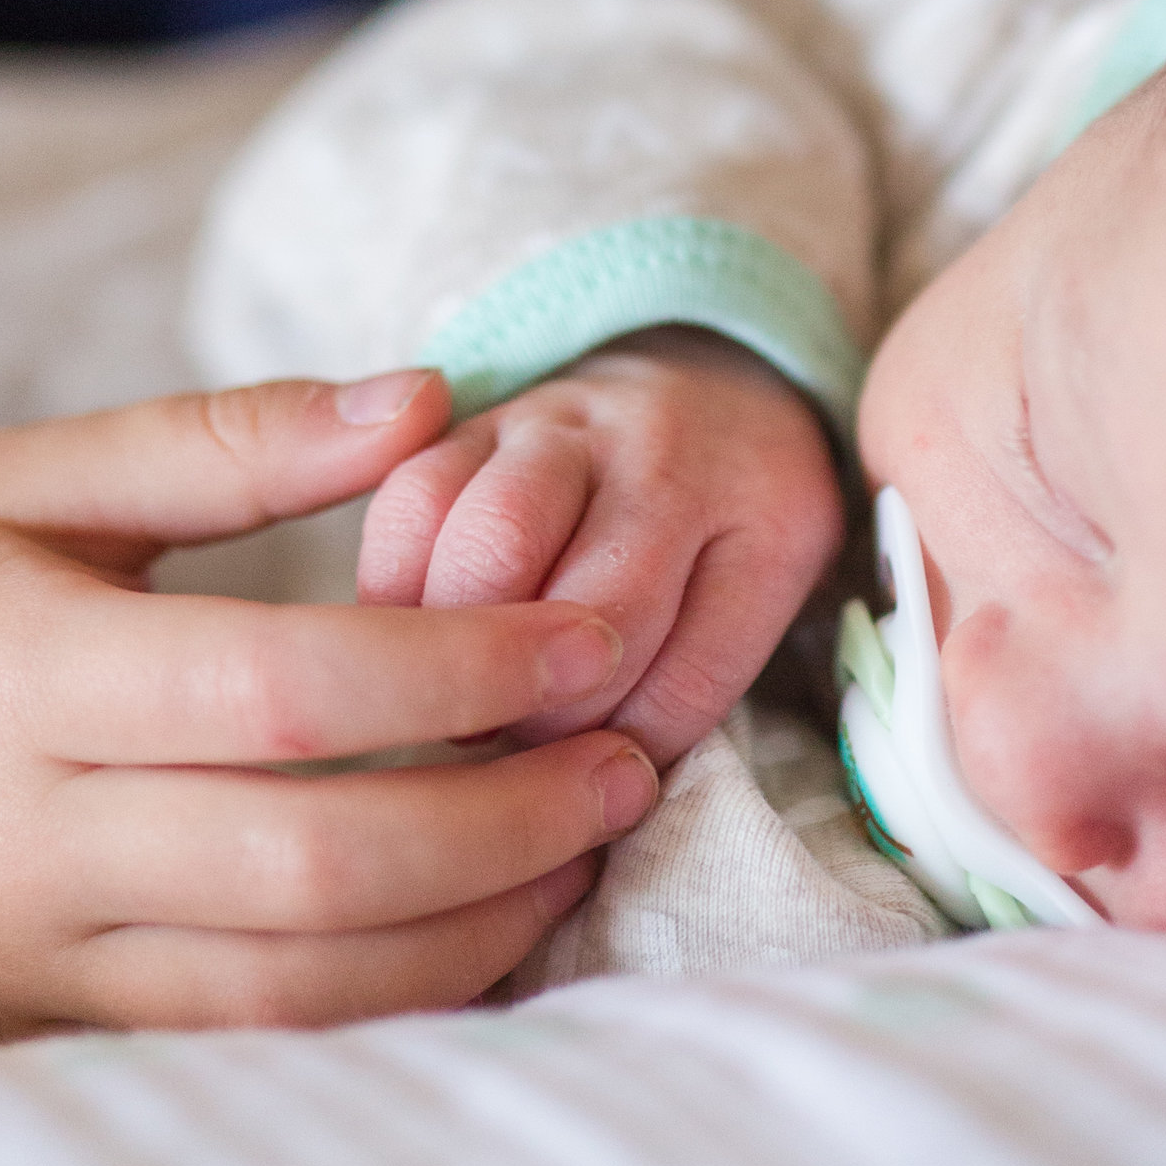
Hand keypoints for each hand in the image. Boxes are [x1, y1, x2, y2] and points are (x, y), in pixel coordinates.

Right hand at [0, 371, 657, 1033]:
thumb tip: (433, 394)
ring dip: (473, 933)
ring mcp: (31, 957)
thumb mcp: (31, 468)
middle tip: (630, 762)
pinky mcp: (41, 1020)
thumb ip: (235, 439)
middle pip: (315, 868)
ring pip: (295, 991)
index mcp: (27, 680)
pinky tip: (483, 928)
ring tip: (584, 849)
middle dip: (506, 826)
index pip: (291, 695)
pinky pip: (242, 1042)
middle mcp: (30, 843)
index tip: (594, 633)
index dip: (465, 671)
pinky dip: (382, 1000)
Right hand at [357, 329, 844, 766]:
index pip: (689, 674)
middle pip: (589, 604)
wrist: (703, 376)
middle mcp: (662, 453)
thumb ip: (694, 683)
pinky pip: (410, 503)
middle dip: (544, 704)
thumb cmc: (734, 517)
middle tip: (523, 739)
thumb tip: (584, 789)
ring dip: (463, 651)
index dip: (628, 750)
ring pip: (489, 543)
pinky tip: (413, 639)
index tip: (602, 773)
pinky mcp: (470, 424)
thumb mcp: (768, 593)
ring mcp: (561, 426)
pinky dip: (397, 590)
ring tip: (464, 699)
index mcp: (764, 509)